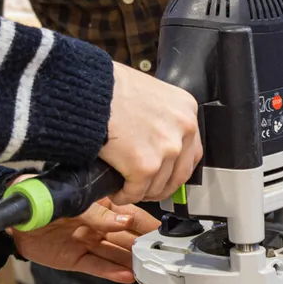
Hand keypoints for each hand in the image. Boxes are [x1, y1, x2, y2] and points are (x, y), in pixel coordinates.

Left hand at [14, 199, 161, 279]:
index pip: (132, 215)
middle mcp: (98, 224)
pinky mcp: (75, 259)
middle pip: (127, 238)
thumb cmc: (42, 197)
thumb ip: (99, 214)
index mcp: (102, 204)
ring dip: (131, 262)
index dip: (149, 225)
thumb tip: (126, 220)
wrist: (14, 216)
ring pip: (115, 254)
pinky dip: (112, 273)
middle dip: (145, 247)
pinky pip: (97, 266)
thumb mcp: (73, 202)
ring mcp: (88, 242)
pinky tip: (128, 277)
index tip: (166, 235)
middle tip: (163, 257)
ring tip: (149, 271)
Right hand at [100, 61, 201, 204]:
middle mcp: (183, 130)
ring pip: (158, 186)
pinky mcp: (145, 166)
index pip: (191, 150)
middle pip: (180, 173)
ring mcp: (167, 149)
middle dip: (162, 186)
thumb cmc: (112, 87)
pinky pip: (136, 192)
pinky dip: (125, 196)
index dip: (176, 166)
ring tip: (128, 189)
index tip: (166, 172)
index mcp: (186, 109)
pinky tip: (117, 192)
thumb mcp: (149, 91)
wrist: (91, 92)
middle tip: (147, 188)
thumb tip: (155, 134)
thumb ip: (160, 114)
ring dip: (142, 191)